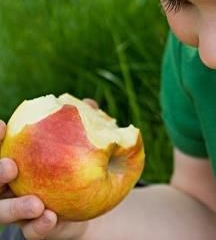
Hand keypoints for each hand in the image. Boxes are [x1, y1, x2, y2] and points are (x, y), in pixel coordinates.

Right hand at [0, 120, 87, 239]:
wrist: (90, 203)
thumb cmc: (79, 165)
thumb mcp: (82, 145)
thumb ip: (84, 125)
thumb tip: (90, 104)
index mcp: (15, 160)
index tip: (2, 126)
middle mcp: (9, 186)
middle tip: (11, 166)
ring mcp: (17, 210)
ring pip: (1, 212)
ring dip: (15, 207)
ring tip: (36, 203)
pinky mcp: (33, 229)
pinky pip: (31, 231)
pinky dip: (38, 225)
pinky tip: (50, 217)